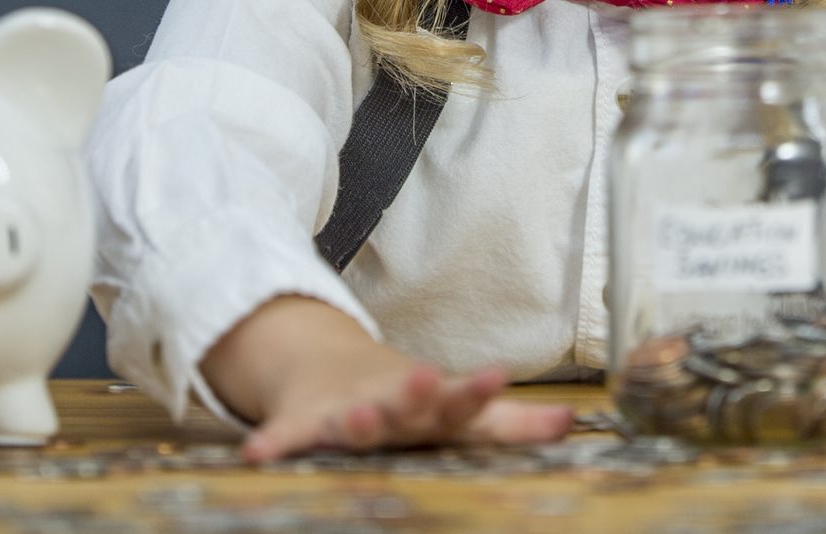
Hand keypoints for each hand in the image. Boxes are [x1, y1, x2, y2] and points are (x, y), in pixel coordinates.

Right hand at [199, 295, 571, 460]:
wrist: (334, 370)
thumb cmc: (415, 402)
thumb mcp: (462, 414)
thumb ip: (513, 425)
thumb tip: (571, 422)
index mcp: (432, 405)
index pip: (460, 399)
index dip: (477, 390)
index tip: (496, 376)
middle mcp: (391, 404)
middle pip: (406, 401)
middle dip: (416, 393)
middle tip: (427, 379)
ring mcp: (346, 411)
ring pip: (349, 419)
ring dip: (354, 419)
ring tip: (357, 419)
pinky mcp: (304, 422)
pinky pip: (286, 436)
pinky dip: (272, 443)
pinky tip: (255, 456)